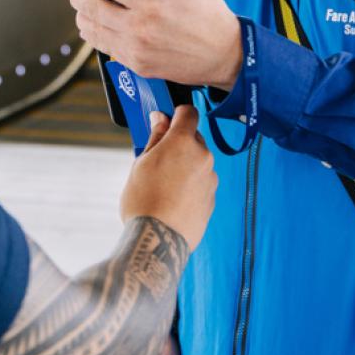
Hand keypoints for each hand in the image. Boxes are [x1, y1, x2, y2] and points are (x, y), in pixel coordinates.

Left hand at [69, 0, 242, 88]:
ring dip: (83, 18)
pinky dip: (96, 37)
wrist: (225, 55)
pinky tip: (97, 28)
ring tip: (83, 9)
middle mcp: (139, 27)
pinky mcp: (138, 65)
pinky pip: (106, 49)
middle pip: (92, 9)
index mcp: (151, 3)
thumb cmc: (211, 16)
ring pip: (94, 32)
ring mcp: (136, 49)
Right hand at [120, 106, 216, 251]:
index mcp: (183, 142)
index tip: (165, 123)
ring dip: (185, 166)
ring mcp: (211, 179)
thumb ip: (155, 137)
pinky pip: (202, 183)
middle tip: (158, 160)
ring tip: (163, 187)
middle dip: (179, 143)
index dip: (176, 115)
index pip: (188, 112)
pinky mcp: (213, 199)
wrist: (157, 242)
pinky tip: (173, 201)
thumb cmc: (143, 200)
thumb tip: (160, 118)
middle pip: (193, 138)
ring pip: (198, 162)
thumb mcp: (141, 163)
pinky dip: (191, 186)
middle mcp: (203, 156)